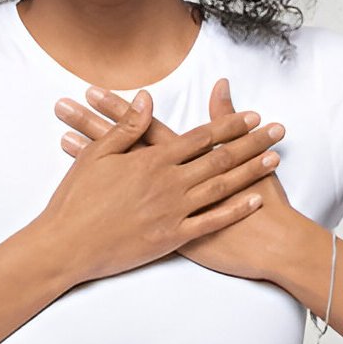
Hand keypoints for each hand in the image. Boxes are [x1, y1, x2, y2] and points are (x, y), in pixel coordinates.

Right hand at [39, 90, 270, 285]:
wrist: (67, 245)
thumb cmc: (77, 198)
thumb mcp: (97, 154)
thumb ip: (127, 126)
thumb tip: (147, 98)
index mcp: (151, 161)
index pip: (200, 137)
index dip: (229, 124)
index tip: (252, 114)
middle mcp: (169, 184)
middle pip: (220, 158)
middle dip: (251, 142)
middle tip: (275, 130)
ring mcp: (173, 212)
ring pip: (222, 188)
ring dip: (251, 171)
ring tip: (275, 158)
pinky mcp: (172, 238)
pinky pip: (212, 223)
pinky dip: (235, 210)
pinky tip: (255, 200)